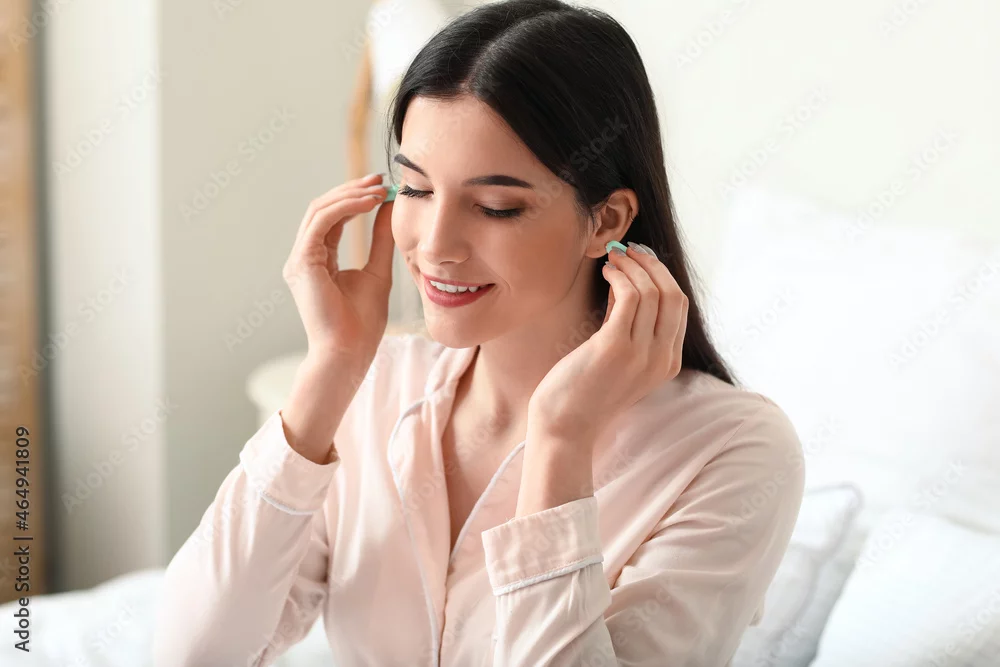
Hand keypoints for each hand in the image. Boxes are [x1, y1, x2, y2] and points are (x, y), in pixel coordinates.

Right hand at [282, 173, 394, 368]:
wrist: (349, 352)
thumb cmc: (361, 323)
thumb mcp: (378, 272)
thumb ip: (380, 240)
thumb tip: (388, 209)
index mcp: (318, 260)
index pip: (333, 219)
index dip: (355, 199)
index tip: (381, 187)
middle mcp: (303, 257)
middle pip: (323, 209)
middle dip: (352, 190)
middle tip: (380, 179)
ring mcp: (299, 260)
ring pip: (320, 211)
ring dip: (350, 195)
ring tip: (378, 189)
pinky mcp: (302, 263)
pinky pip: (321, 223)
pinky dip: (345, 208)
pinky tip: (368, 202)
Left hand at [527, 242, 688, 442]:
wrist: (565, 428)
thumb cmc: (584, 392)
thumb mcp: (618, 359)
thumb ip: (629, 326)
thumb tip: (628, 283)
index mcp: (668, 364)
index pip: (679, 307)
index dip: (662, 277)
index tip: (641, 260)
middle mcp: (661, 359)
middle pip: (673, 295)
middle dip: (652, 265)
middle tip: (628, 251)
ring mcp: (642, 354)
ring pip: (652, 291)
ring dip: (632, 266)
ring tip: (612, 258)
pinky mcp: (616, 347)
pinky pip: (630, 296)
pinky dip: (620, 277)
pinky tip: (606, 274)